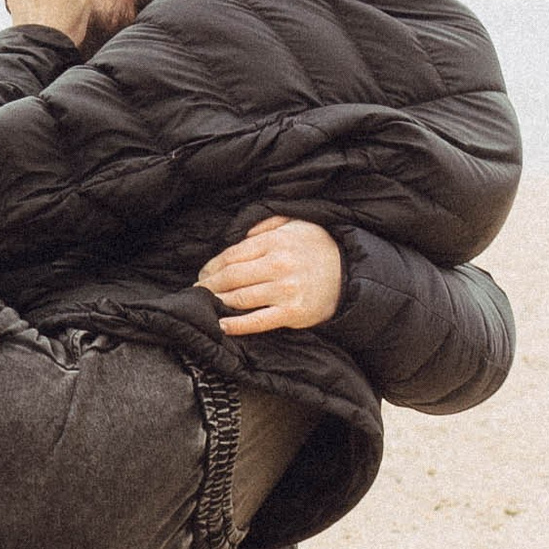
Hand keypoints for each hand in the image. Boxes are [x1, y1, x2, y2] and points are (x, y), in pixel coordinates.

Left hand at [196, 215, 344, 334]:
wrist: (351, 273)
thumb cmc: (320, 247)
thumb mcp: (296, 223)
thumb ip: (266, 224)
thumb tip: (239, 233)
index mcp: (275, 242)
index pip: (232, 254)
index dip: (212, 266)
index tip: (202, 273)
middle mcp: (278, 265)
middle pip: (231, 276)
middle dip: (209, 285)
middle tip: (198, 290)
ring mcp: (285, 290)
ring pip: (240, 298)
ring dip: (218, 302)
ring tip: (206, 304)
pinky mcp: (292, 313)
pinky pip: (258, 320)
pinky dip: (237, 325)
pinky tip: (222, 325)